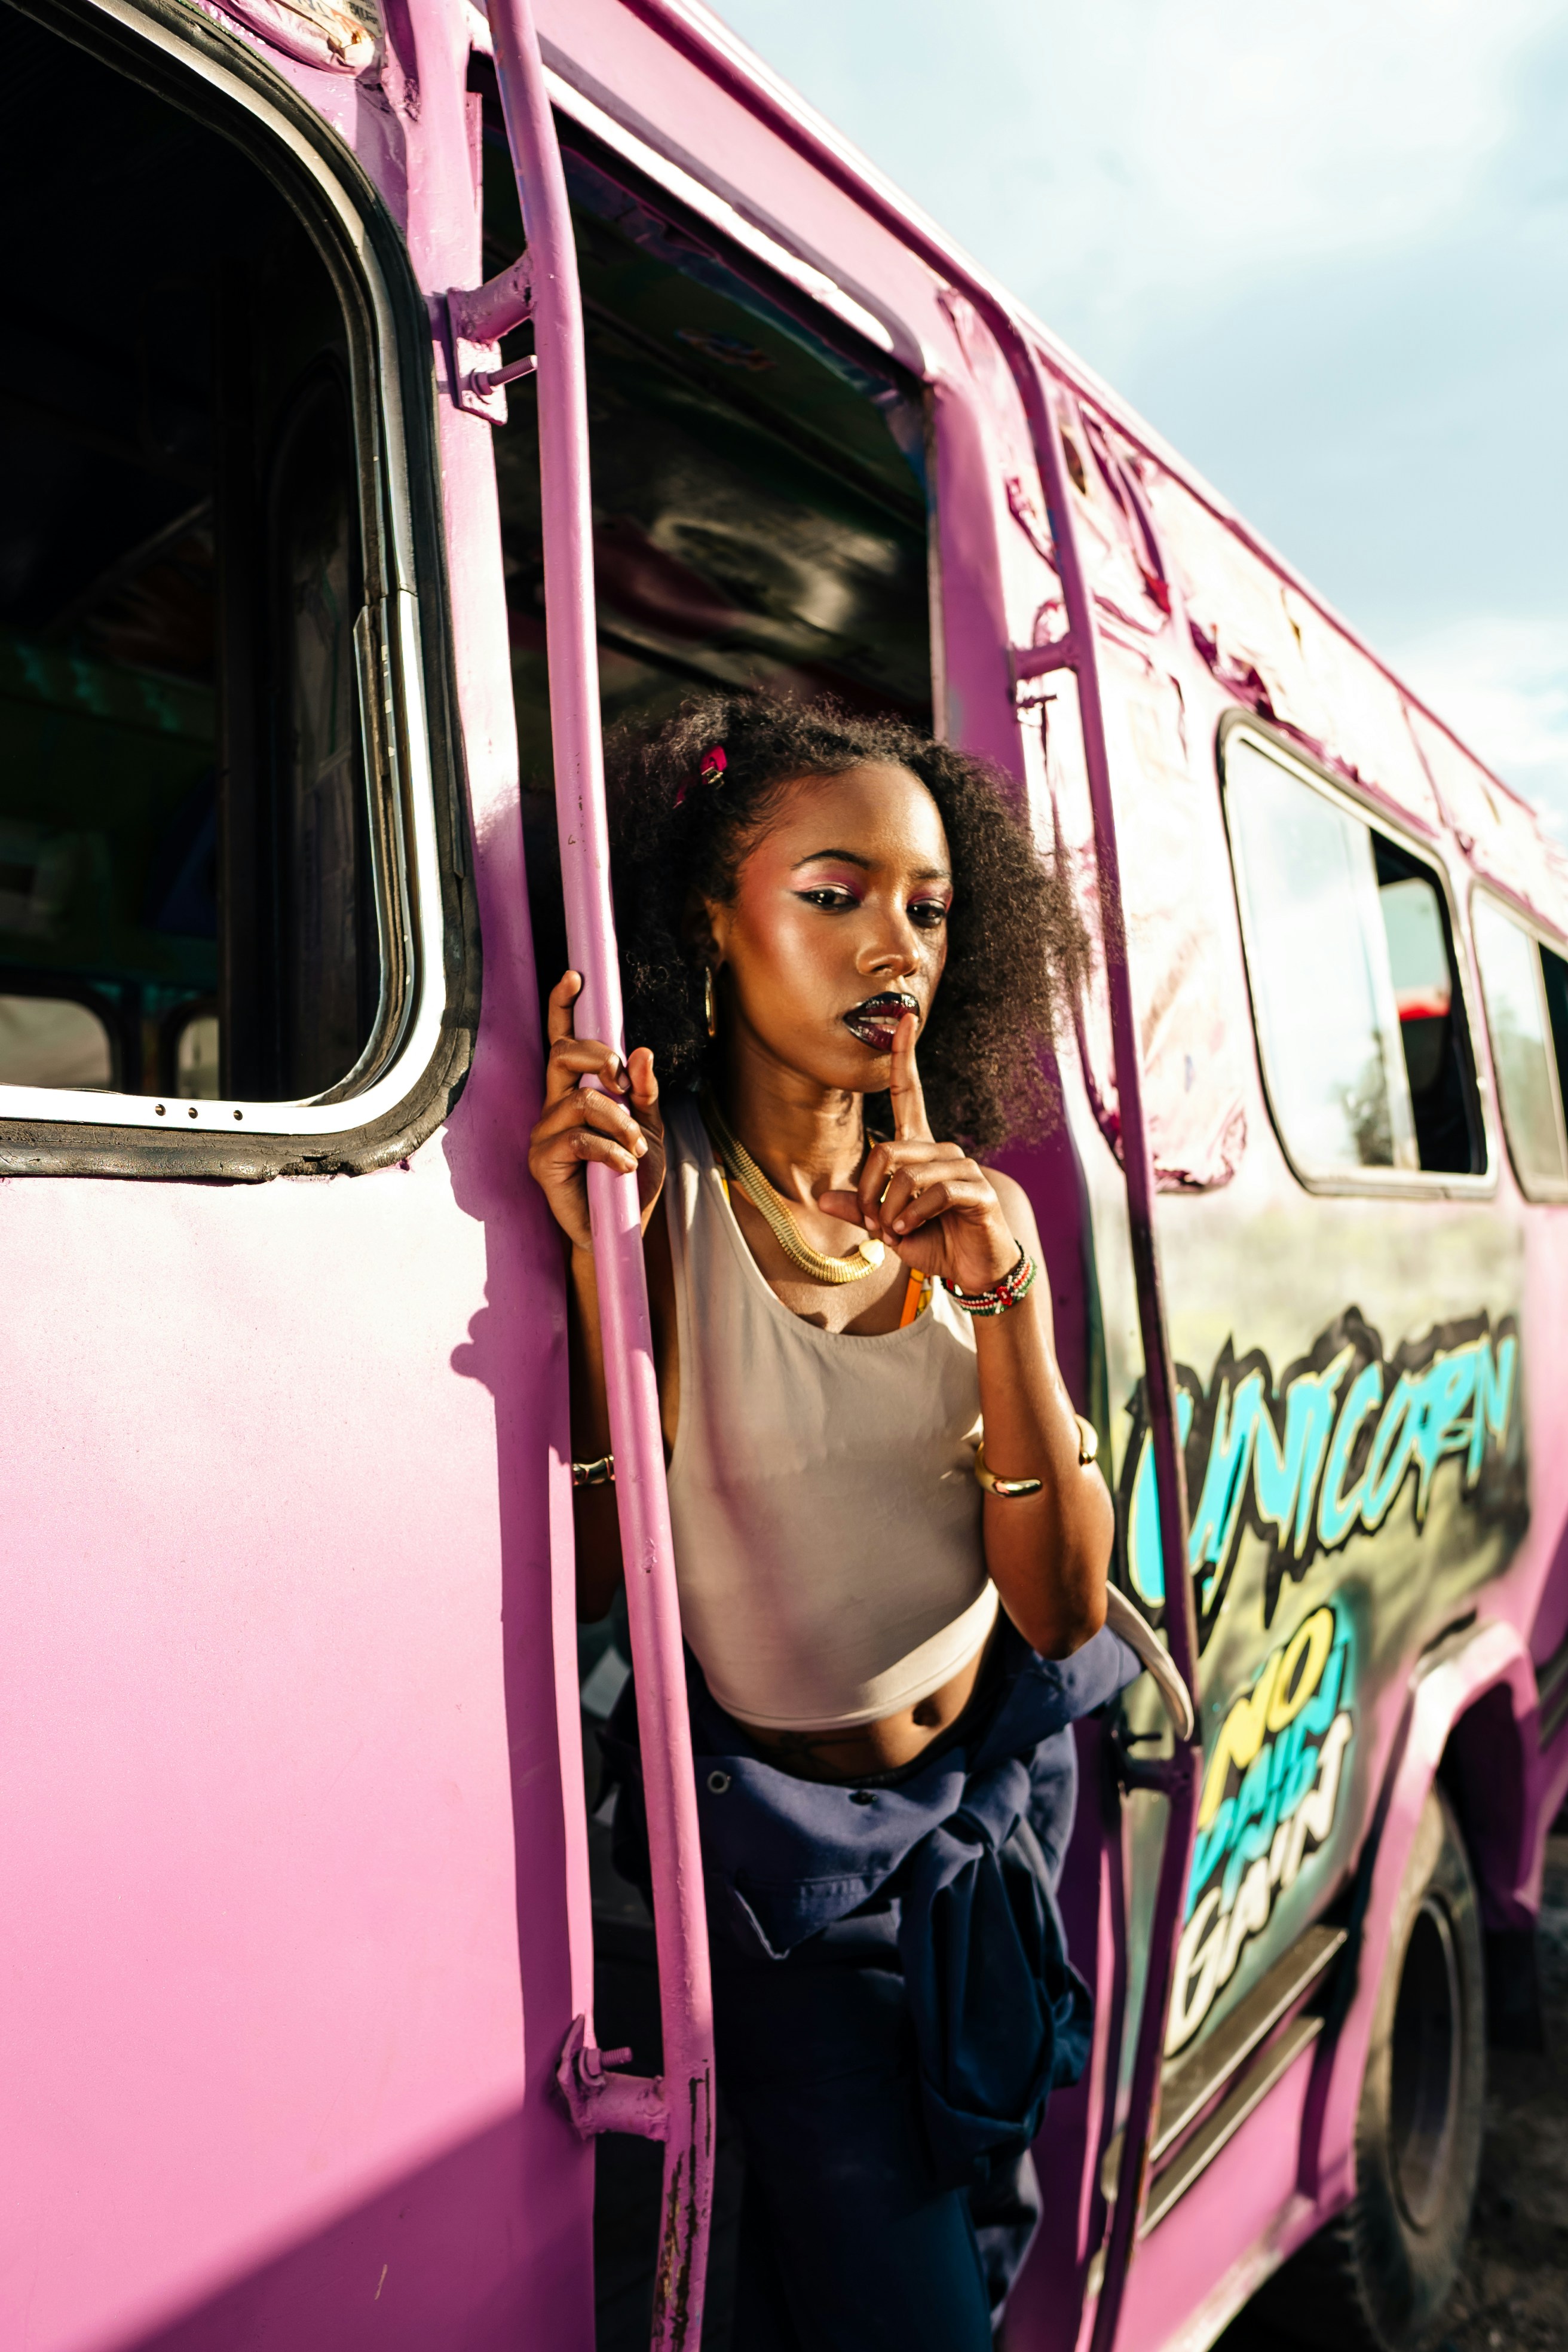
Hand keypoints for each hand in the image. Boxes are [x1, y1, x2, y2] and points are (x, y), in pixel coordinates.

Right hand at [527, 972, 664, 1251]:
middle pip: (561, 1055)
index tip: (574, 976)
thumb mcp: (650, 1130)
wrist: (622, 1230)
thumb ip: (645, 1093)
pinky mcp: (542, 1161)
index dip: (564, 1007)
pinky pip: (578, 1138)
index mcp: (578, 1092)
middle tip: (625, 1086)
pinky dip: (610, 1150)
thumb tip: (642, 1053)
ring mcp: (544, 1133)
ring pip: (579, 1100)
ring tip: (635, 1148)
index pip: (564, 1041)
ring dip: (618, 1121)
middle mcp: (555, 1106)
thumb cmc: (632, 1180)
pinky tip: (624, 1168)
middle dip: (597, 1058)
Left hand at [816, 1014, 1017, 1294]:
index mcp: (920, 1151)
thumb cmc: (932, 1242)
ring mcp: (963, 1168)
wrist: (974, 1272)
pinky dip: (911, 1216)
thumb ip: (858, 1209)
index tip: (904, 1018)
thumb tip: (822, 1197)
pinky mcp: (977, 1190)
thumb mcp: (886, 1226)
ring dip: (890, 1210)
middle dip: (869, 1192)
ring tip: (894, 1232)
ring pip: (907, 1174)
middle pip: (887, 1149)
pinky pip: (933, 1193)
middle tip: (873, 1224)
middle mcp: (942, 1151)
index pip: (909, 1093)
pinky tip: (908, 1232)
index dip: (904, 1056)